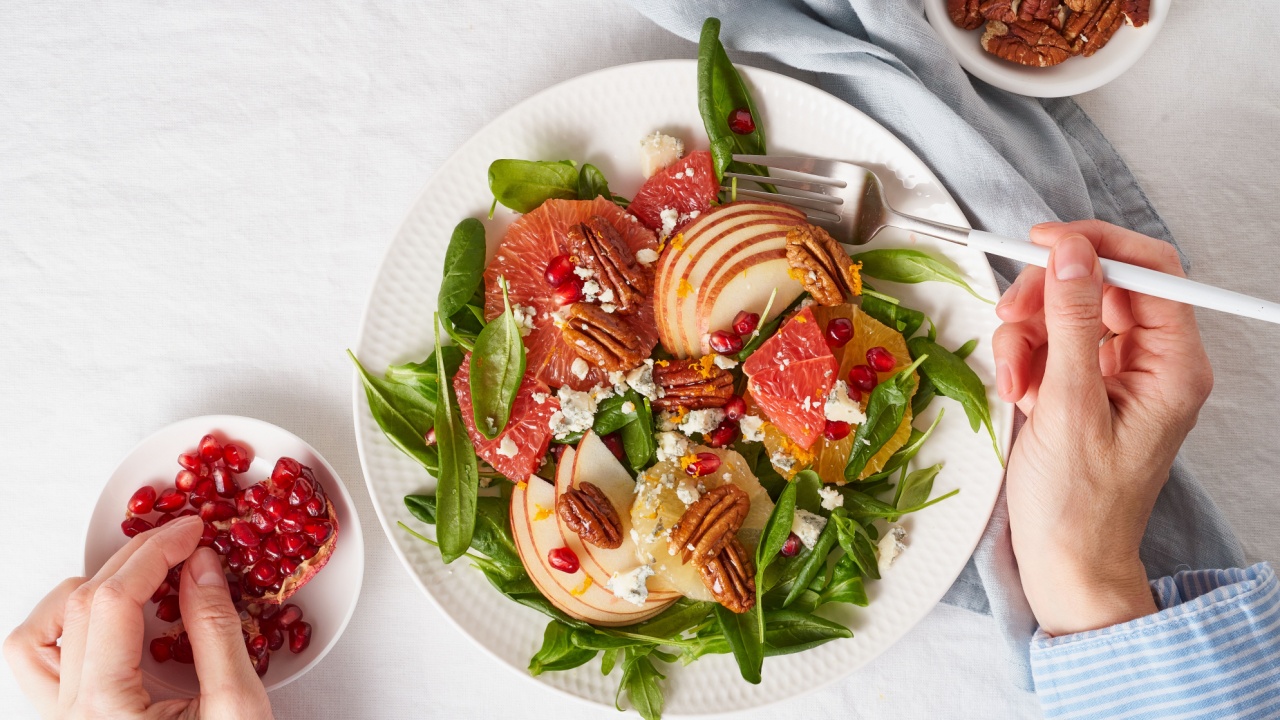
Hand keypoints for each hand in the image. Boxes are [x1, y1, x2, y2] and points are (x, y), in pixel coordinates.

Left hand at [4, 515, 272, 718]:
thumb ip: (215, 629)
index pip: (114, 600)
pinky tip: (119, 626)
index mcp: (105, 709)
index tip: (193, 530)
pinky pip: (42, 668)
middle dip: (136, 560)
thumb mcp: (236, 707)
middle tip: (183, 541)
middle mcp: (68, 716)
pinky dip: (72, 631)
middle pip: (80, 605)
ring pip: (38, 637)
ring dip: (86, 595)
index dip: (156, 551)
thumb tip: (201, 565)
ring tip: (140, 583)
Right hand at [993, 220, 1212, 636]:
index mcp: (1173, 365)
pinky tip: (1017, 393)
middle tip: (1008, 319)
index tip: (1040, 241)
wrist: (1065, 560)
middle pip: (1100, 285)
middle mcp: (1153, 361)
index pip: (1150, 269)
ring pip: (1067, 311)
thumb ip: (1071, 320)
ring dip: (1027, 335)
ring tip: (1012, 380)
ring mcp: (1118, 373)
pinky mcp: (1086, 384)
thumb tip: (1070, 250)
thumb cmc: (1077, 501)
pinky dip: (1025, 358)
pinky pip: (1052, 342)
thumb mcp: (1068, 404)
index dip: (1095, 245)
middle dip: (1046, 298)